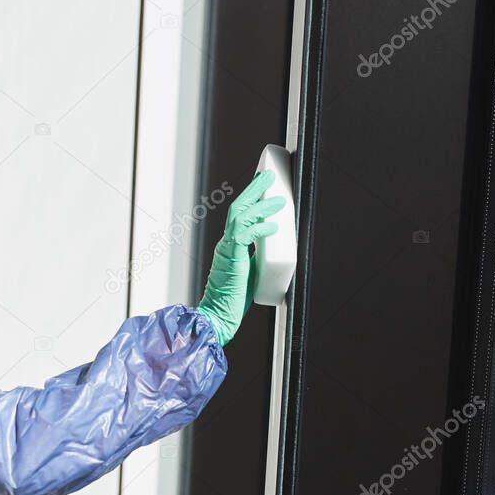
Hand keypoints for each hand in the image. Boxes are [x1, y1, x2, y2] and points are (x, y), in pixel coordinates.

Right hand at [196, 170, 284, 344]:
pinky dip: (260, 228)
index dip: (251, 199)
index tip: (262, 187)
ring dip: (261, 203)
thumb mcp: (248, 275)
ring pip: (241, 216)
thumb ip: (255, 260)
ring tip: (278, 197)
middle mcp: (225, 244)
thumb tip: (271, 252)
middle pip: (239, 208)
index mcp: (229, 247)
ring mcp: (226, 250)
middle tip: (269, 176)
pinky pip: (245, 235)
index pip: (240, 216)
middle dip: (255, 190)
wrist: (216, 318)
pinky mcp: (231, 259)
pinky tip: (273, 225)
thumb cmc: (230, 302)